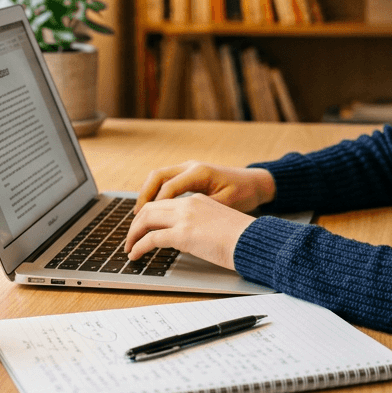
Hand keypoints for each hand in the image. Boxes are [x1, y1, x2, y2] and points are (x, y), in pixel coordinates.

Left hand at [123, 193, 255, 269]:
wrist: (253, 240)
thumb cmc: (241, 238)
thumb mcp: (217, 224)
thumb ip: (199, 226)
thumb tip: (186, 241)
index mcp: (197, 200)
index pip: (164, 203)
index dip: (148, 215)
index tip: (142, 227)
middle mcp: (188, 205)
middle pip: (150, 208)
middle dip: (136, 224)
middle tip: (130, 238)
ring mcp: (185, 218)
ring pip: (146, 220)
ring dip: (133, 235)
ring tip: (129, 248)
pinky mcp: (183, 234)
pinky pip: (151, 239)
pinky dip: (139, 246)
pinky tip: (135, 255)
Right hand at [135, 161, 275, 213]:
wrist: (255, 182)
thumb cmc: (244, 193)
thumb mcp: (226, 204)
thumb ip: (203, 211)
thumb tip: (181, 225)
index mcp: (198, 172)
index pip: (168, 188)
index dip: (155, 206)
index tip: (146, 223)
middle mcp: (190, 167)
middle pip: (157, 176)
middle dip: (144, 196)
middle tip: (136, 217)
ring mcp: (189, 168)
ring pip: (158, 177)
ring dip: (147, 194)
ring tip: (139, 215)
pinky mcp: (190, 175)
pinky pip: (166, 181)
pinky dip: (156, 193)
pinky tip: (154, 209)